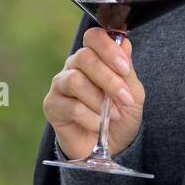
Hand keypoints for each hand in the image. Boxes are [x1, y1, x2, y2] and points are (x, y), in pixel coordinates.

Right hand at [44, 27, 144, 160]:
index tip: (124, 68)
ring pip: (75, 80)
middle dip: (109, 79)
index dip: (108, 48)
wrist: (111, 146)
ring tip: (112, 115)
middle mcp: (73, 67)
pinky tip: (99, 125)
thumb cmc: (120, 116)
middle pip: (84, 57)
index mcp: (94, 58)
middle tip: (125, 98)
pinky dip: (91, 117)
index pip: (93, 37)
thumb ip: (126, 69)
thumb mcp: (132, 93)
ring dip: (99, 100)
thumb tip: (123, 42)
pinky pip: (71, 106)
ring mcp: (60, 85)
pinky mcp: (52, 106)